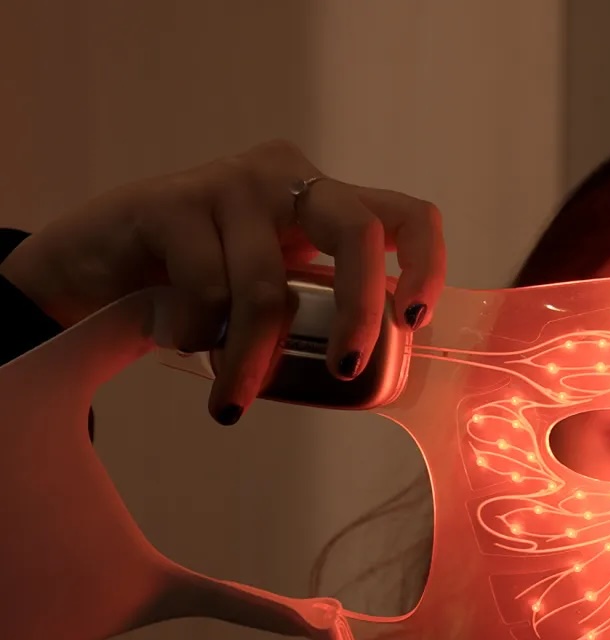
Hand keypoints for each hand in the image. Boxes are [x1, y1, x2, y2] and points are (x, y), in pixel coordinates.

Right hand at [0, 140, 446, 423]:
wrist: (95, 266)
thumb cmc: (199, 288)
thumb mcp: (274, 294)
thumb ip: (320, 312)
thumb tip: (379, 375)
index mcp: (325, 202)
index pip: (405, 214)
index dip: (427, 264)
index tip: (414, 320)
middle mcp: (287, 180)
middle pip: (358, 232)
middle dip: (359, 311)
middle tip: (342, 371)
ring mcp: (231, 184)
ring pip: (266, 288)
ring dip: (248, 362)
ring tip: (230, 402)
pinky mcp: (172, 202)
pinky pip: (205, 289)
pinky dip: (195, 335)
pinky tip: (176, 338)